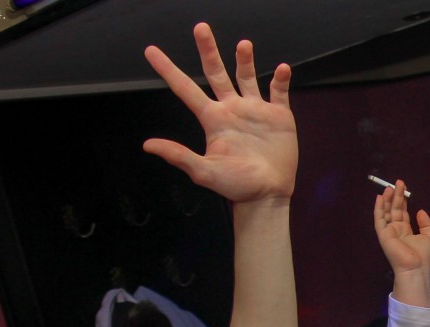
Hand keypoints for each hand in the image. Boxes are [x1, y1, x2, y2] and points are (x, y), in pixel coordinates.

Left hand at [144, 23, 296, 203]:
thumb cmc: (236, 186)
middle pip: (216, 73)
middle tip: (200, 28)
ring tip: (243, 44)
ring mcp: (255, 111)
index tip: (151, 51)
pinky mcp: (278, 116)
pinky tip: (282, 69)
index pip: (186, 89)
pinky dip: (280, 79)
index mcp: (213, 119)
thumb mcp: (204, 172)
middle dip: (208, 50)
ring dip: (244, 60)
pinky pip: (278, 92)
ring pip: (247, 77)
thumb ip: (179, 156)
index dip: (168, 70)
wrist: (267, 195)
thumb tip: (148, 145)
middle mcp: (232, 109)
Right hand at [373, 181, 429, 274]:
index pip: (402, 212)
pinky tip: (380, 198)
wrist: (416, 268)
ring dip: (388, 199)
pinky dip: (379, 208)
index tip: (404, 188)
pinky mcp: (383, 235)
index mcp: (405, 230)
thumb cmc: (423, 256)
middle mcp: (395, 230)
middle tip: (399, 182)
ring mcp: (388, 232)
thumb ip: (426, 223)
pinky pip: (379, 220)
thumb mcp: (429, 236)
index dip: (403, 200)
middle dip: (396, 196)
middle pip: (394, 209)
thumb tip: (420, 211)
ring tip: (390, 187)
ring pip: (386, 212)